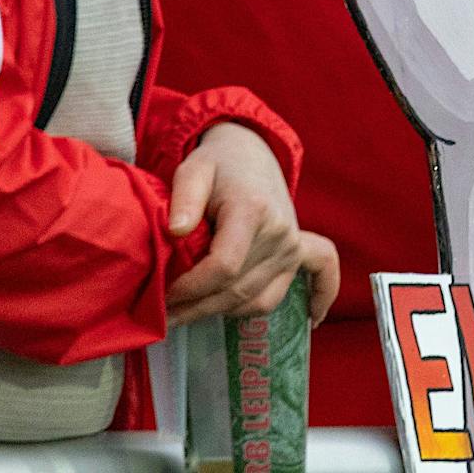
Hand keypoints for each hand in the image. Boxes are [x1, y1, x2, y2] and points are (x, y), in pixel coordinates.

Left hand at [167, 122, 339, 324]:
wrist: (250, 154)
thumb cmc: (217, 165)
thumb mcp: (193, 169)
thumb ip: (184, 197)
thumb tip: (176, 231)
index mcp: (254, 210)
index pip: (223, 267)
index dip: (190, 288)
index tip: (163, 295)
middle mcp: (281, 231)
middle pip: (235, 289)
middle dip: (195, 308)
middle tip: (161, 315)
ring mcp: (292, 245)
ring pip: (254, 299)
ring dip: (219, 313)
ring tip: (186, 314)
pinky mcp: (298, 252)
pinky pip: (310, 280)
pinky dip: (309, 299)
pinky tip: (312, 319)